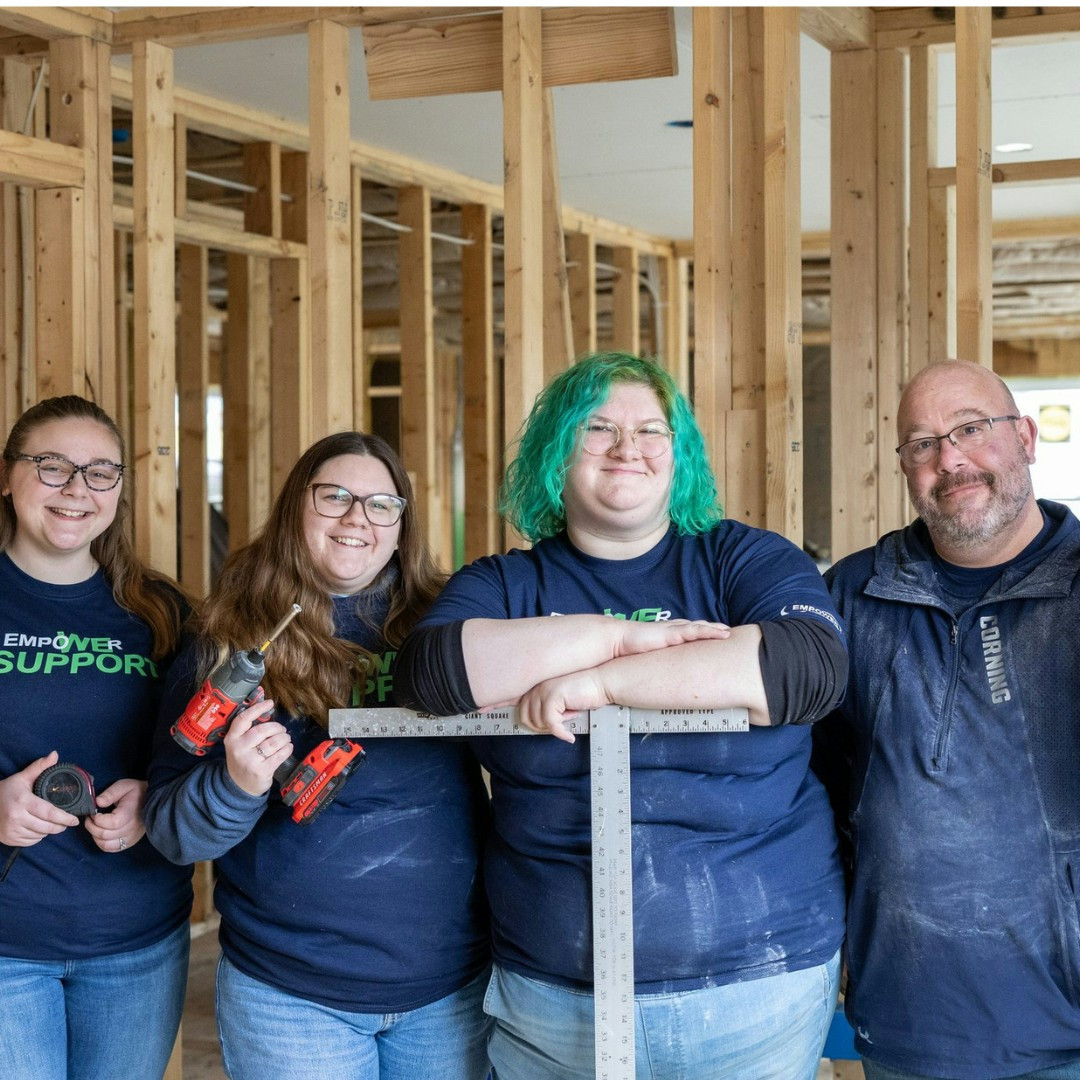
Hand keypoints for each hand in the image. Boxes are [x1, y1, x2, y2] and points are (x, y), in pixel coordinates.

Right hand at [0, 751, 78, 846]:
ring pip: (40, 835)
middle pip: (46, 827)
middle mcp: (16, 817)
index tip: (75, 820)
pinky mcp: (9, 839)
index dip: (64, 818)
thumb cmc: (6, 791)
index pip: (49, 812)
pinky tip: (38, 829)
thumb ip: (39, 767)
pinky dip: (38, 837)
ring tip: (52, 823)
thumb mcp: (22, 778)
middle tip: (67, 822)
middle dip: (60, 826)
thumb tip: (55, 754)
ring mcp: (12, 830)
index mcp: (23, 801)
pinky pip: (30, 842)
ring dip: (49, 831)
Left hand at [85, 778, 145, 852]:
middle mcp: (131, 829)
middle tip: (90, 818)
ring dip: (96, 836)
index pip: (109, 823)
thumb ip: (110, 793)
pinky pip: (112, 849)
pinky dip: (103, 844)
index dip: (96, 819)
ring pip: (106, 845)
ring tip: (95, 826)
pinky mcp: (130, 842)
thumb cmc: (137, 792)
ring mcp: (131, 837)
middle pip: (104, 835)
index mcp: (129, 814)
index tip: (93, 812)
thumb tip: (97, 802)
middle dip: (92, 827)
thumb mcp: (123, 786)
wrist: (153, 800)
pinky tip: (102, 834)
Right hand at [223, 697, 292, 796]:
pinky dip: (287, 749)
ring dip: (284, 738)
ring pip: (273, 742)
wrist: (239, 786)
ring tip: (285, 738)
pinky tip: (287, 747)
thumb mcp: (239, 744)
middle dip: (277, 727)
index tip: (269, 703)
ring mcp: (250, 761)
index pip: (243, 719)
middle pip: (262, 730)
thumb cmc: (243, 759)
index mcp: (232, 739)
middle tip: (282, 730)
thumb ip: (249, 729)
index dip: (257, 709)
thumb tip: (267, 709)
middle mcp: (239, 749)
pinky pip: (280, 755)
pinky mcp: (262, 770)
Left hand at [517, 669, 610, 743]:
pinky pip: (551, 724)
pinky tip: (570, 736)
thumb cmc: (585, 692)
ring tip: (570, 718)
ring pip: (539, 722)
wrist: (602, 683)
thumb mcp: (560, 701)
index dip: (533, 724)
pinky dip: (561, 734)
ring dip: (556, 727)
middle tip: (558, 728)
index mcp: (536, 686)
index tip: (547, 728)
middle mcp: (537, 686)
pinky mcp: (553, 696)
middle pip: (526, 718)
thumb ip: (546, 708)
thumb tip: (536, 726)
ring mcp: (544, 690)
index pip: (522, 710)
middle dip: (542, 728)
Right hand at [612, 618, 729, 659]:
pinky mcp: (673, 633)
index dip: (699, 634)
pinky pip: (697, 631)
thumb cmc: (628, 651)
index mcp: (665, 637)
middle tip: (725, 633)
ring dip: (715, 629)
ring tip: (728, 633)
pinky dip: (711, 631)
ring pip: (700, 628)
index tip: (711, 637)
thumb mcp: (646, 660)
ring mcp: (673, 631)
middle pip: (695, 628)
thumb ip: (653, 666)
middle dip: (711, 629)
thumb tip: (654, 681)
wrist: (617, 642)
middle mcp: (671, 631)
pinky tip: (723, 634)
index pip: (686, 633)